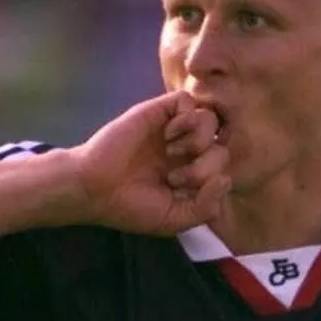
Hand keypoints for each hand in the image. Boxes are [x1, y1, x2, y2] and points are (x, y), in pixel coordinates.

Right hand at [72, 91, 230, 234]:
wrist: (94, 188)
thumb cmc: (131, 206)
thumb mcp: (173, 219)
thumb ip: (205, 207)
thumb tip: (225, 179)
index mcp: (192, 174)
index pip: (224, 168)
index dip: (213, 181)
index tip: (184, 193)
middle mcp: (187, 150)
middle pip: (222, 146)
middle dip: (205, 167)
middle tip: (175, 179)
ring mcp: (174, 129)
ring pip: (211, 120)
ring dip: (198, 141)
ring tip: (173, 154)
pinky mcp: (159, 111)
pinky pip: (188, 101)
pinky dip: (185, 119)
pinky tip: (168, 135)